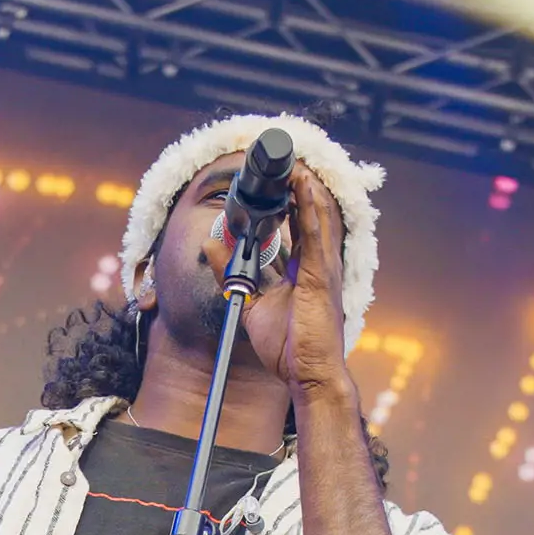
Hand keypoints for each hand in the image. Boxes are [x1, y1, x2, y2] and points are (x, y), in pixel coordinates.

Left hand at [240, 164, 350, 393]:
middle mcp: (316, 264)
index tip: (272, 178)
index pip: (296, 224)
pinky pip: (315, 233)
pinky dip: (309, 205)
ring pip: (314, 215)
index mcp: (304, 270)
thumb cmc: (288, 347)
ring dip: (303, 185)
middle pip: (307, 214)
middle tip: (282, 159)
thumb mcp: (251, 302)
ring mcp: (322, 268)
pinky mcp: (321, 276)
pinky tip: (302, 183)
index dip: (286, 199)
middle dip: (296, 185)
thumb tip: (211, 245)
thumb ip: (231, 273)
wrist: (308, 375)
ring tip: (291, 159)